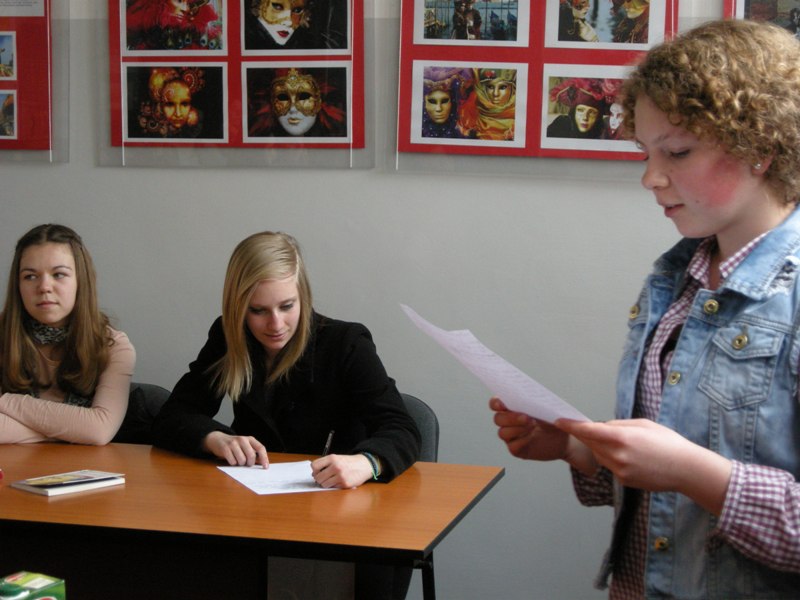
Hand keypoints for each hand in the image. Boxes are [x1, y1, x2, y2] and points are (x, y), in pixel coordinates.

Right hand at [202, 431, 267, 468]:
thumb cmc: (235, 445)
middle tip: (246, 463)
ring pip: (242, 460)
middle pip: (251, 456)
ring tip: (237, 459)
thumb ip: (253, 452)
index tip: (265, 467)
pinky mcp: (225, 448)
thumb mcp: (245, 445)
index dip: (264, 458)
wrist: (218, 439)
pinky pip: (232, 462)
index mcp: (250, 439)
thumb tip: (262, 464)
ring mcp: (233, 443)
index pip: (260, 448)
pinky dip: (233, 463)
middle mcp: (242, 439)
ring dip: (240, 464)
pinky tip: (231, 459)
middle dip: (250, 463)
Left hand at [311, 454, 372, 488]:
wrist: (364, 465)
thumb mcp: (337, 458)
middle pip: (318, 477)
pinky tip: (339, 481)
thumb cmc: (349, 462)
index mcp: (332, 458)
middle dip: (319, 479)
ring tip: (332, 479)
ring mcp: (340, 476)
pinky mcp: (345, 484)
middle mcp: (336, 466)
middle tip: (324, 478)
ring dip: (326, 483)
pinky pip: (333, 487)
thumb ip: (325, 464)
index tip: (318, 471)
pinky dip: (334, 486)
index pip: (314, 466)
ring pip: (324, 484)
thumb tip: (314, 474)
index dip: (315, 470)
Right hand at [490, 397, 597, 473]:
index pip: (496, 403)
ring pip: (502, 432)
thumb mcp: (548, 408)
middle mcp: (508, 421)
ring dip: (516, 429)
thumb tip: (529, 400)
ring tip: (533, 426)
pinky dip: (521, 441)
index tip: (502, 404)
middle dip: (510, 418)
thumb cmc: (555, 419)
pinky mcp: (517, 449)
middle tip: (527, 417)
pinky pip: (512, 446)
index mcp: (512, 407)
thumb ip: (537, 403)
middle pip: (498, 419)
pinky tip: (531, 438)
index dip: (496, 403)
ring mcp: (512, 436)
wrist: (565, 438)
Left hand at [556, 418, 731, 513]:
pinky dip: (613, 459)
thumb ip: (618, 424)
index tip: (559, 421)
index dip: (571, 426)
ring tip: (622, 443)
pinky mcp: (624, 481)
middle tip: (588, 427)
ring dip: (601, 448)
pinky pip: (611, 466)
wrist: (686, 470)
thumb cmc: (668, 442)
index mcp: (621, 438)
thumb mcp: (643, 424)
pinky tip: (631, 456)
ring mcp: (620, 471)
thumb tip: (601, 426)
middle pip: (591, 443)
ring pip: (599, 456)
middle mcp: (617, 456)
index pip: (588, 431)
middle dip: (587, 435)